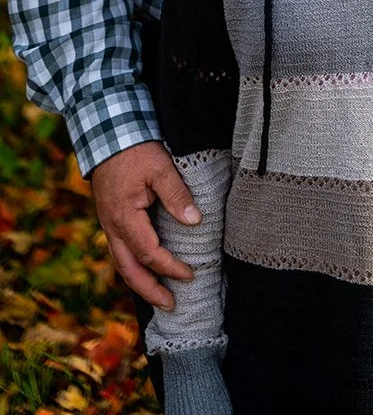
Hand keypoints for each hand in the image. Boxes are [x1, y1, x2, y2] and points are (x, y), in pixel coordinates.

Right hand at [91, 140, 200, 308]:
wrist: (107, 136)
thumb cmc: (135, 151)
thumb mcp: (160, 168)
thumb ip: (177, 195)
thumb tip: (195, 221)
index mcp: (125, 217)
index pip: (149, 253)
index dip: (170, 268)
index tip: (190, 275)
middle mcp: (113, 227)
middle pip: (129, 270)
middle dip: (150, 291)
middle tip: (171, 305)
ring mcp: (109, 224)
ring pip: (122, 263)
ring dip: (140, 283)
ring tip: (160, 297)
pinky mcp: (111, 219)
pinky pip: (121, 251)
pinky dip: (134, 266)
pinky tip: (147, 270)